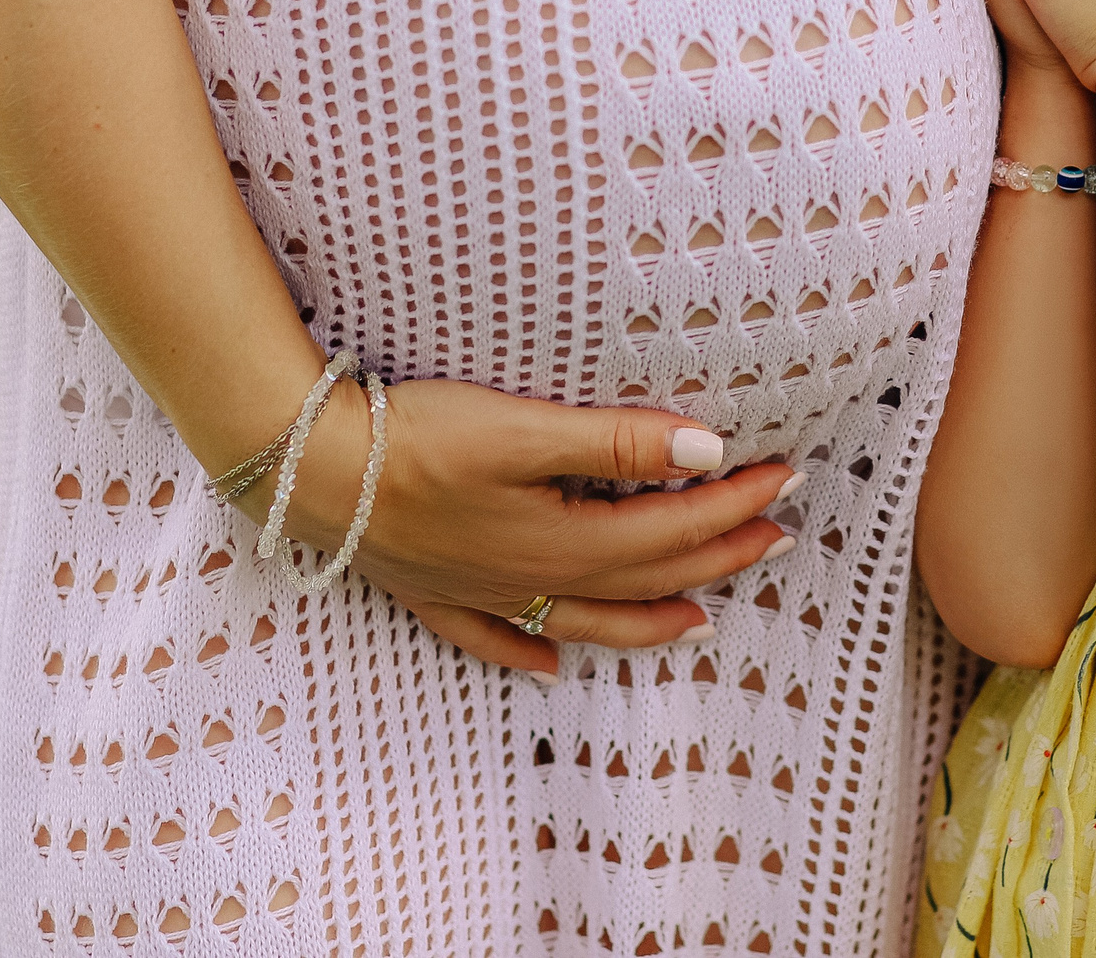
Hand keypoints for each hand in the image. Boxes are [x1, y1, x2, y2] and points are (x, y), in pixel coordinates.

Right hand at [258, 380, 799, 678]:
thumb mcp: (525, 430)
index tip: (786, 477)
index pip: (673, 526)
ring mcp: (483, 595)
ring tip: (699, 621)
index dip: (735, 503)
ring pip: (588, 621)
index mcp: (564, 542)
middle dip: (718, 557)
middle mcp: (533, 581)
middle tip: (777, 538)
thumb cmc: (416, 439)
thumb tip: (708, 447)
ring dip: (650, 620)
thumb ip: (616, 443)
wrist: (310, 472)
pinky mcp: (437, 594)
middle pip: (645, 578)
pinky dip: (532, 653)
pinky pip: (498, 640)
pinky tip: (551, 666)